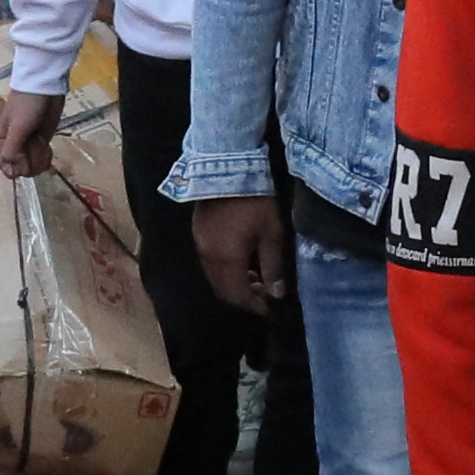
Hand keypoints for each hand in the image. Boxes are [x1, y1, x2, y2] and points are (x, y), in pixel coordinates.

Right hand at [0, 87, 62, 179]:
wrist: (45, 88)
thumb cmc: (26, 104)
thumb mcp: (17, 128)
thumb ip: (11, 150)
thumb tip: (8, 173)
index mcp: (3, 142)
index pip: (7, 167)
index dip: (19, 168)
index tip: (27, 159)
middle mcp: (14, 146)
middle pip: (22, 169)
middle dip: (32, 162)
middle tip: (36, 145)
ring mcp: (29, 144)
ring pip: (33, 166)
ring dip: (40, 158)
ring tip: (43, 143)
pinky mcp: (41, 141)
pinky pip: (42, 158)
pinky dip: (46, 156)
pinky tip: (48, 147)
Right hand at [190, 193, 291, 308]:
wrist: (227, 166)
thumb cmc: (255, 201)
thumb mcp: (271, 234)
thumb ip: (273, 267)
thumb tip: (277, 294)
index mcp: (226, 260)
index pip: (237, 295)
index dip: (253, 305)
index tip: (269, 307)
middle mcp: (208, 258)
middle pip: (222, 290)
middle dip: (242, 297)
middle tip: (262, 295)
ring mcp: (199, 245)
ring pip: (215, 277)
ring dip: (233, 283)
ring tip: (254, 277)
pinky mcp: (198, 233)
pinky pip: (210, 263)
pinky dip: (225, 270)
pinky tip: (240, 261)